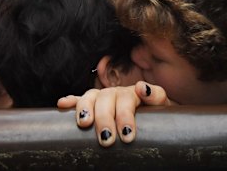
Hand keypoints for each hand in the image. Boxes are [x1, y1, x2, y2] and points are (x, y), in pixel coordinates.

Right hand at [57, 81, 171, 146]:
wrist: (155, 118)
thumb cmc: (158, 115)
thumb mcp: (163, 105)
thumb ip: (156, 95)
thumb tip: (142, 87)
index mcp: (133, 93)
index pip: (127, 99)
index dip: (125, 116)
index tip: (127, 135)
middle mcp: (116, 93)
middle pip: (106, 100)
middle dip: (105, 119)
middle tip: (107, 140)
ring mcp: (103, 98)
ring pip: (91, 97)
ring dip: (85, 108)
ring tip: (83, 123)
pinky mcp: (93, 105)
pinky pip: (79, 99)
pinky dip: (71, 101)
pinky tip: (62, 104)